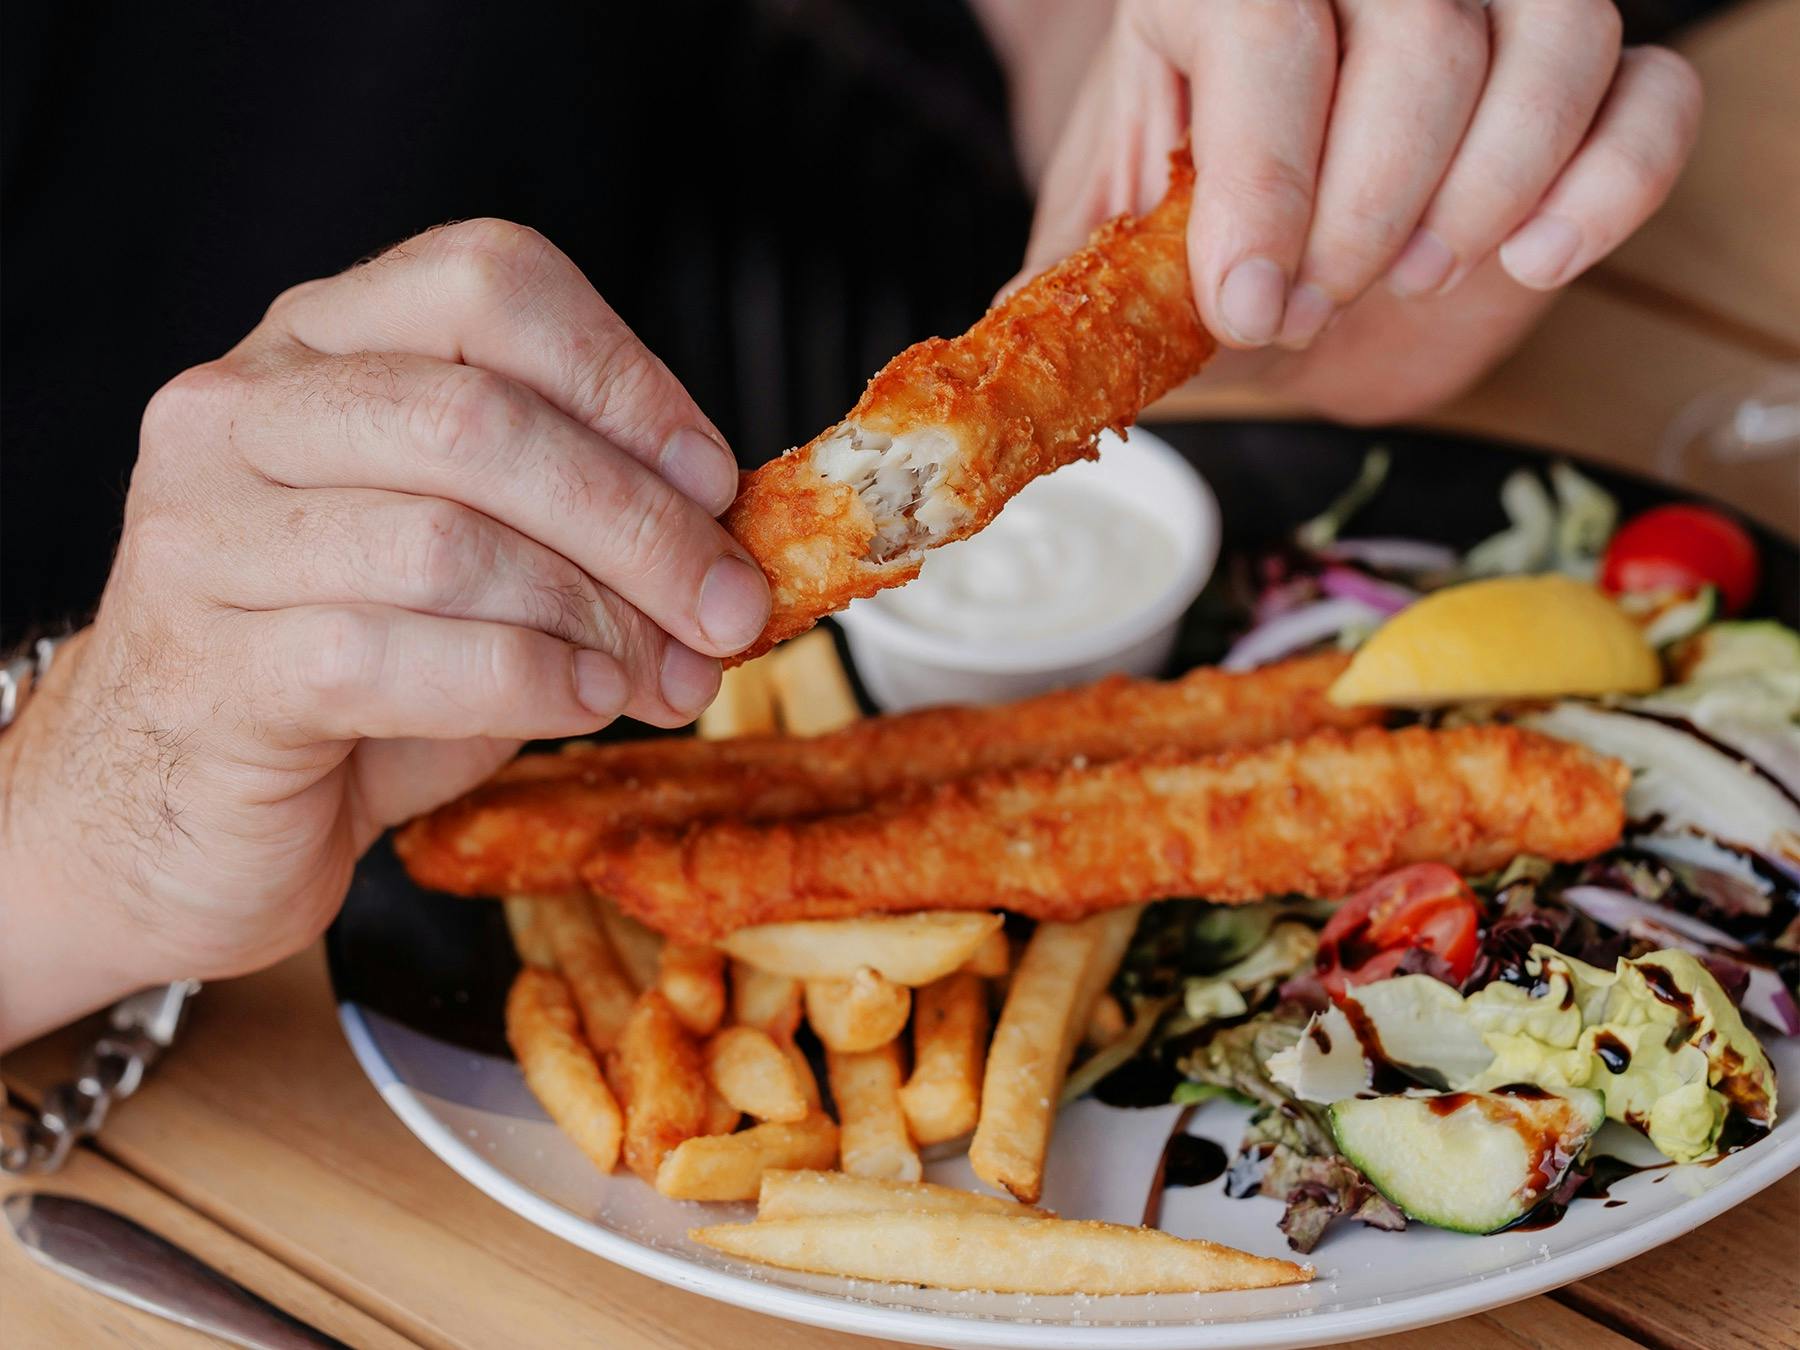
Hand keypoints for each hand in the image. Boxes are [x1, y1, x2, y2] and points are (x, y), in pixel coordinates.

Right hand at [0, 220, 768, 1046]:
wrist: (185, 807)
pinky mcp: (209, 670)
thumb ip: (579, 525)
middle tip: (727, 606)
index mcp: (318, 342)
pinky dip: (528, 682)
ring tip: (668, 675)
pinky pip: (398, 655)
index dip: (627, 380)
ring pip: (448, 542)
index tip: (715, 484)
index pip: (489, 285)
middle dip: (640, 522)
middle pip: (481, 419)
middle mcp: (240, 412)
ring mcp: (204, 538)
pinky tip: (585, 704)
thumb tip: (731, 545)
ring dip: (600, 619)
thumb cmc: (354, 670)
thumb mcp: (481, 561)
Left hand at [1021, 0, 1702, 421]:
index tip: (1248, 305)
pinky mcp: (1590, 60)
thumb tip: (1012, 345)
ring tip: (1404, 276)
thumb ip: (1078, 272)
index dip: (1267, 177)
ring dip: (1482, 195)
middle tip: (1306, 308)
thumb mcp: (1113, 216)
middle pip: (1424, 40)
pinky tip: (1532, 259)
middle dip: (1365, 212)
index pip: (1271, 26)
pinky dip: (1610, 186)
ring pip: (1554, 44)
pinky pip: (1651, 94)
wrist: (1277, 175)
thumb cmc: (1192, 187)